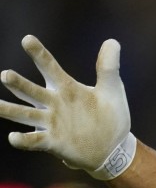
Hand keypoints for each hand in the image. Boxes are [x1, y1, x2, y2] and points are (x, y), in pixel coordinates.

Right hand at [0, 35, 135, 178]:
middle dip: (18, 83)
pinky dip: (24, 140)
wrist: (114, 148)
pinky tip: (13, 137)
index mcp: (66, 88)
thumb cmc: (110, 117)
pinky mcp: (53, 142)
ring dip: (10, 109)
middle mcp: (53, 103)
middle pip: (31, 91)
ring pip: (25, 114)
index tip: (27, 39)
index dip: (39, 54)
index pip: (50, 67)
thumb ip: (108, 68)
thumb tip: (112, 41)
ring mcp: (51, 122)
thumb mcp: (112, 91)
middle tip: (5, 75)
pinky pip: (34, 140)